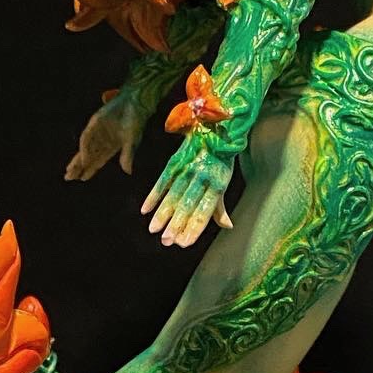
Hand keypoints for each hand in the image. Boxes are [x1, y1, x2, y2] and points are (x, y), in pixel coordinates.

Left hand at [64, 90, 147, 180]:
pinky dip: (85, 147)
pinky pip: (87, 137)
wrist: (136, 102)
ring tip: (69, 170)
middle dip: (79, 167)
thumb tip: (128, 172)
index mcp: (111, 145)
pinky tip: (83, 157)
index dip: (90, 169)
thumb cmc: (135, 120)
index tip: (82, 178)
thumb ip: (128, 155)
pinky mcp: (95, 122)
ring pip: (84, 148)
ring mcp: (97, 131)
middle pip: (88, 156)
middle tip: (68, 177)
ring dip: (77, 159)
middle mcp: (102, 139)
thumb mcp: (132, 141)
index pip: (97, 159)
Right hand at [141, 132, 234, 246]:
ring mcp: (187, 168)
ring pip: (173, 194)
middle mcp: (201, 176)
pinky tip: (145, 210)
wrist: (215, 128)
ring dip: (162, 213)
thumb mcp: (224, 181)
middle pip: (187, 204)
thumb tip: (228, 226)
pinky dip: (153, 195)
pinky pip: (162, 180)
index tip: (184, 243)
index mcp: (217, 184)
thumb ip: (221, 205)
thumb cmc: (221, 160)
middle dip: (176, 224)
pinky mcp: (175, 161)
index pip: (204, 211)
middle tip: (166, 241)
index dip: (194, 228)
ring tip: (153, 230)